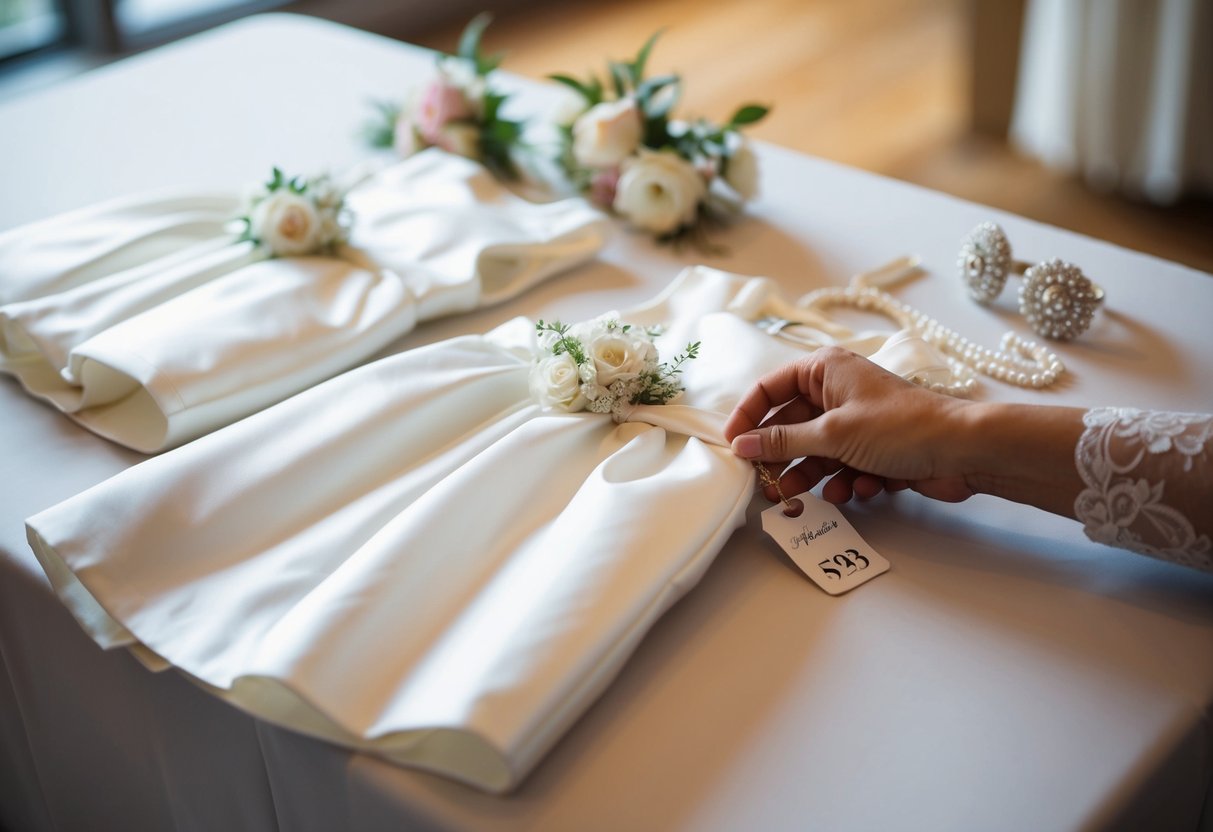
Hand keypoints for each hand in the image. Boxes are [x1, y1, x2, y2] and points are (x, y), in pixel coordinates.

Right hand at [724, 347, 976, 503]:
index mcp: (824, 370)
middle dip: (780, 457)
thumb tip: (742, 445)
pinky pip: (843, 466)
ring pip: (815, 452)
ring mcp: (855, 421)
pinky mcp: (872, 448)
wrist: (963, 451)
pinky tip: (862, 489)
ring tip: (802, 499)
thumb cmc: (899, 428)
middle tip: (765, 485)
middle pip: (790, 426)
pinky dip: (847, 481)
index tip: (732, 446)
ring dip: (812, 476)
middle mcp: (837, 390)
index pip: (770, 389)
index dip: (747, 417)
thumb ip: (782, 441)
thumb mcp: (833, 434)